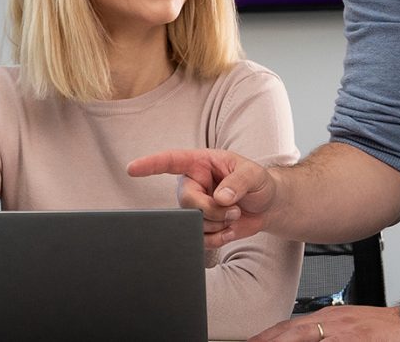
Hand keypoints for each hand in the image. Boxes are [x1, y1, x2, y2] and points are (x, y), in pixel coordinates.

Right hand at [127, 149, 275, 247]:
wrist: (268, 206)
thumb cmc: (258, 183)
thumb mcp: (253, 174)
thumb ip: (237, 183)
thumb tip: (220, 197)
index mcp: (200, 163)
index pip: (170, 161)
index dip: (150, 165)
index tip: (132, 169)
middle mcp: (193, 185)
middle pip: (185, 201)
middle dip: (211, 210)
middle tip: (234, 210)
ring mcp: (195, 207)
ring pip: (192, 222)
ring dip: (218, 224)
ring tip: (235, 216)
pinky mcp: (200, 226)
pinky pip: (199, 238)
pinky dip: (218, 238)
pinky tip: (230, 230)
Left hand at [250, 306, 399, 341]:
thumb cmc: (382, 327)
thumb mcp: (348, 323)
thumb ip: (325, 330)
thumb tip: (303, 336)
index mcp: (328, 317)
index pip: (290, 326)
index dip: (269, 335)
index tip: (253, 341)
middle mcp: (331, 322)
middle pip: (291, 332)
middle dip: (268, 340)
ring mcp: (341, 333)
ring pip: (304, 338)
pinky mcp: (352, 341)